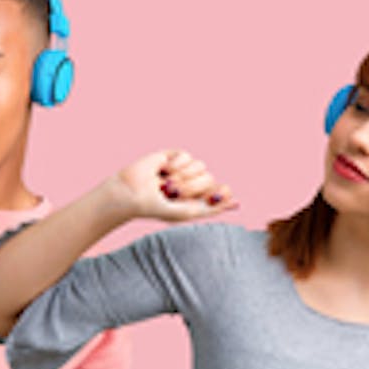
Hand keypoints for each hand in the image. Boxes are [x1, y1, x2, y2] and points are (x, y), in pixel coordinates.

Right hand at [108, 149, 237, 221]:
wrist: (131, 192)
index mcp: (197, 199)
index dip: (222, 193)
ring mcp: (184, 170)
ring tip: (166, 183)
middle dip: (191, 187)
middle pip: (209, 179)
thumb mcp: (184, 213)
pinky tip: (164, 169)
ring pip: (201, 166)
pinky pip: (188, 156)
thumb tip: (237, 202)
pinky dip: (177, 164)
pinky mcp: (174, 157)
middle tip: (173, 193)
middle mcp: (193, 184)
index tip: (221, 195)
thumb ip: (210, 208)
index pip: (220, 192)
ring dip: (183, 176)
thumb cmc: (155, 207)